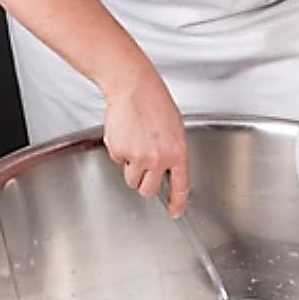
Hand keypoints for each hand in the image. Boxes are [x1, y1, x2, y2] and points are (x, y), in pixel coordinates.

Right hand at [103, 66, 188, 217]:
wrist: (134, 87)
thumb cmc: (155, 103)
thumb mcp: (175, 130)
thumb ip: (172, 152)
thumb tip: (167, 169)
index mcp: (177, 153)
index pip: (181, 186)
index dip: (177, 202)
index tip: (174, 211)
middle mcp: (158, 159)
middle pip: (148, 190)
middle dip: (145, 183)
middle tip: (144, 168)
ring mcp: (138, 156)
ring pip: (131, 179)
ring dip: (132, 168)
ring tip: (135, 144)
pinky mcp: (120, 151)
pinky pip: (118, 161)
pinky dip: (120, 151)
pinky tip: (126, 133)